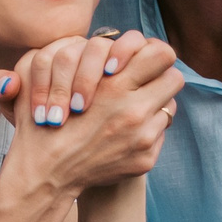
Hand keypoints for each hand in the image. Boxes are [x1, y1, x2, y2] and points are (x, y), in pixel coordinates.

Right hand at [0, 32, 181, 199]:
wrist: (47, 170)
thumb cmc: (51, 117)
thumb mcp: (66, 78)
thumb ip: (99, 58)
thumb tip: (132, 50)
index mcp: (114, 86)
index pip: (161, 55)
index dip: (153, 54)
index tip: (140, 61)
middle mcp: (133, 111)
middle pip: (174, 78)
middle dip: (161, 76)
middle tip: (147, 79)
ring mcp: (142, 138)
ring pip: (170, 106)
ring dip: (155, 104)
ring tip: (134, 106)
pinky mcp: (145, 158)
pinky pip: (159, 133)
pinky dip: (146, 129)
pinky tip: (125, 132)